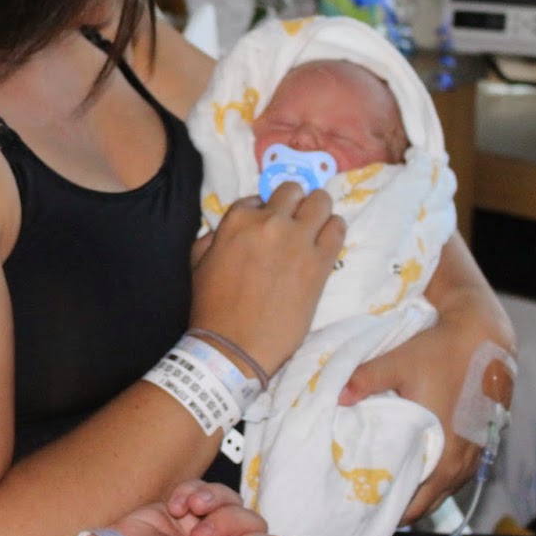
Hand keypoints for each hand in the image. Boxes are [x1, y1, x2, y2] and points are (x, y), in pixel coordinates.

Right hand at [189, 184, 344, 374]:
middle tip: (294, 219)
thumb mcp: (198, 263)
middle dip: (294, 202)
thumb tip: (227, 230)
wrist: (235, 346)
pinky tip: (327, 239)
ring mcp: (298, 240)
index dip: (264, 210)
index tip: (267, 225)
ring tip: (315, 224)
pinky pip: (337, 229)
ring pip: (321, 202)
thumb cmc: (210, 307)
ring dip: (318, 209)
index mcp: (237, 220)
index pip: (258, 197)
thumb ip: (214, 237)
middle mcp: (270, 222)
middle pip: (293, 190)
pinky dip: (333, 229)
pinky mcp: (320, 262)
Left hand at [339, 321, 508, 522]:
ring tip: (382, 488)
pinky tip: (409, 468)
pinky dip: (430, 480)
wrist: (483, 340)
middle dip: (395, 507)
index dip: (384, 511)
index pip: (411, 506)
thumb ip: (364, 380)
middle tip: (364, 501)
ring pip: (438, 493)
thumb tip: (336, 397)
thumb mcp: (398, 363)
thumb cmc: (441, 352)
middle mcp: (459, 466)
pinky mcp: (477, 448)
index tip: (358, 509)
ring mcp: (471, 459)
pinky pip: (450, 478)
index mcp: (441, 456)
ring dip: (414, 494)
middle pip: (423, 506)